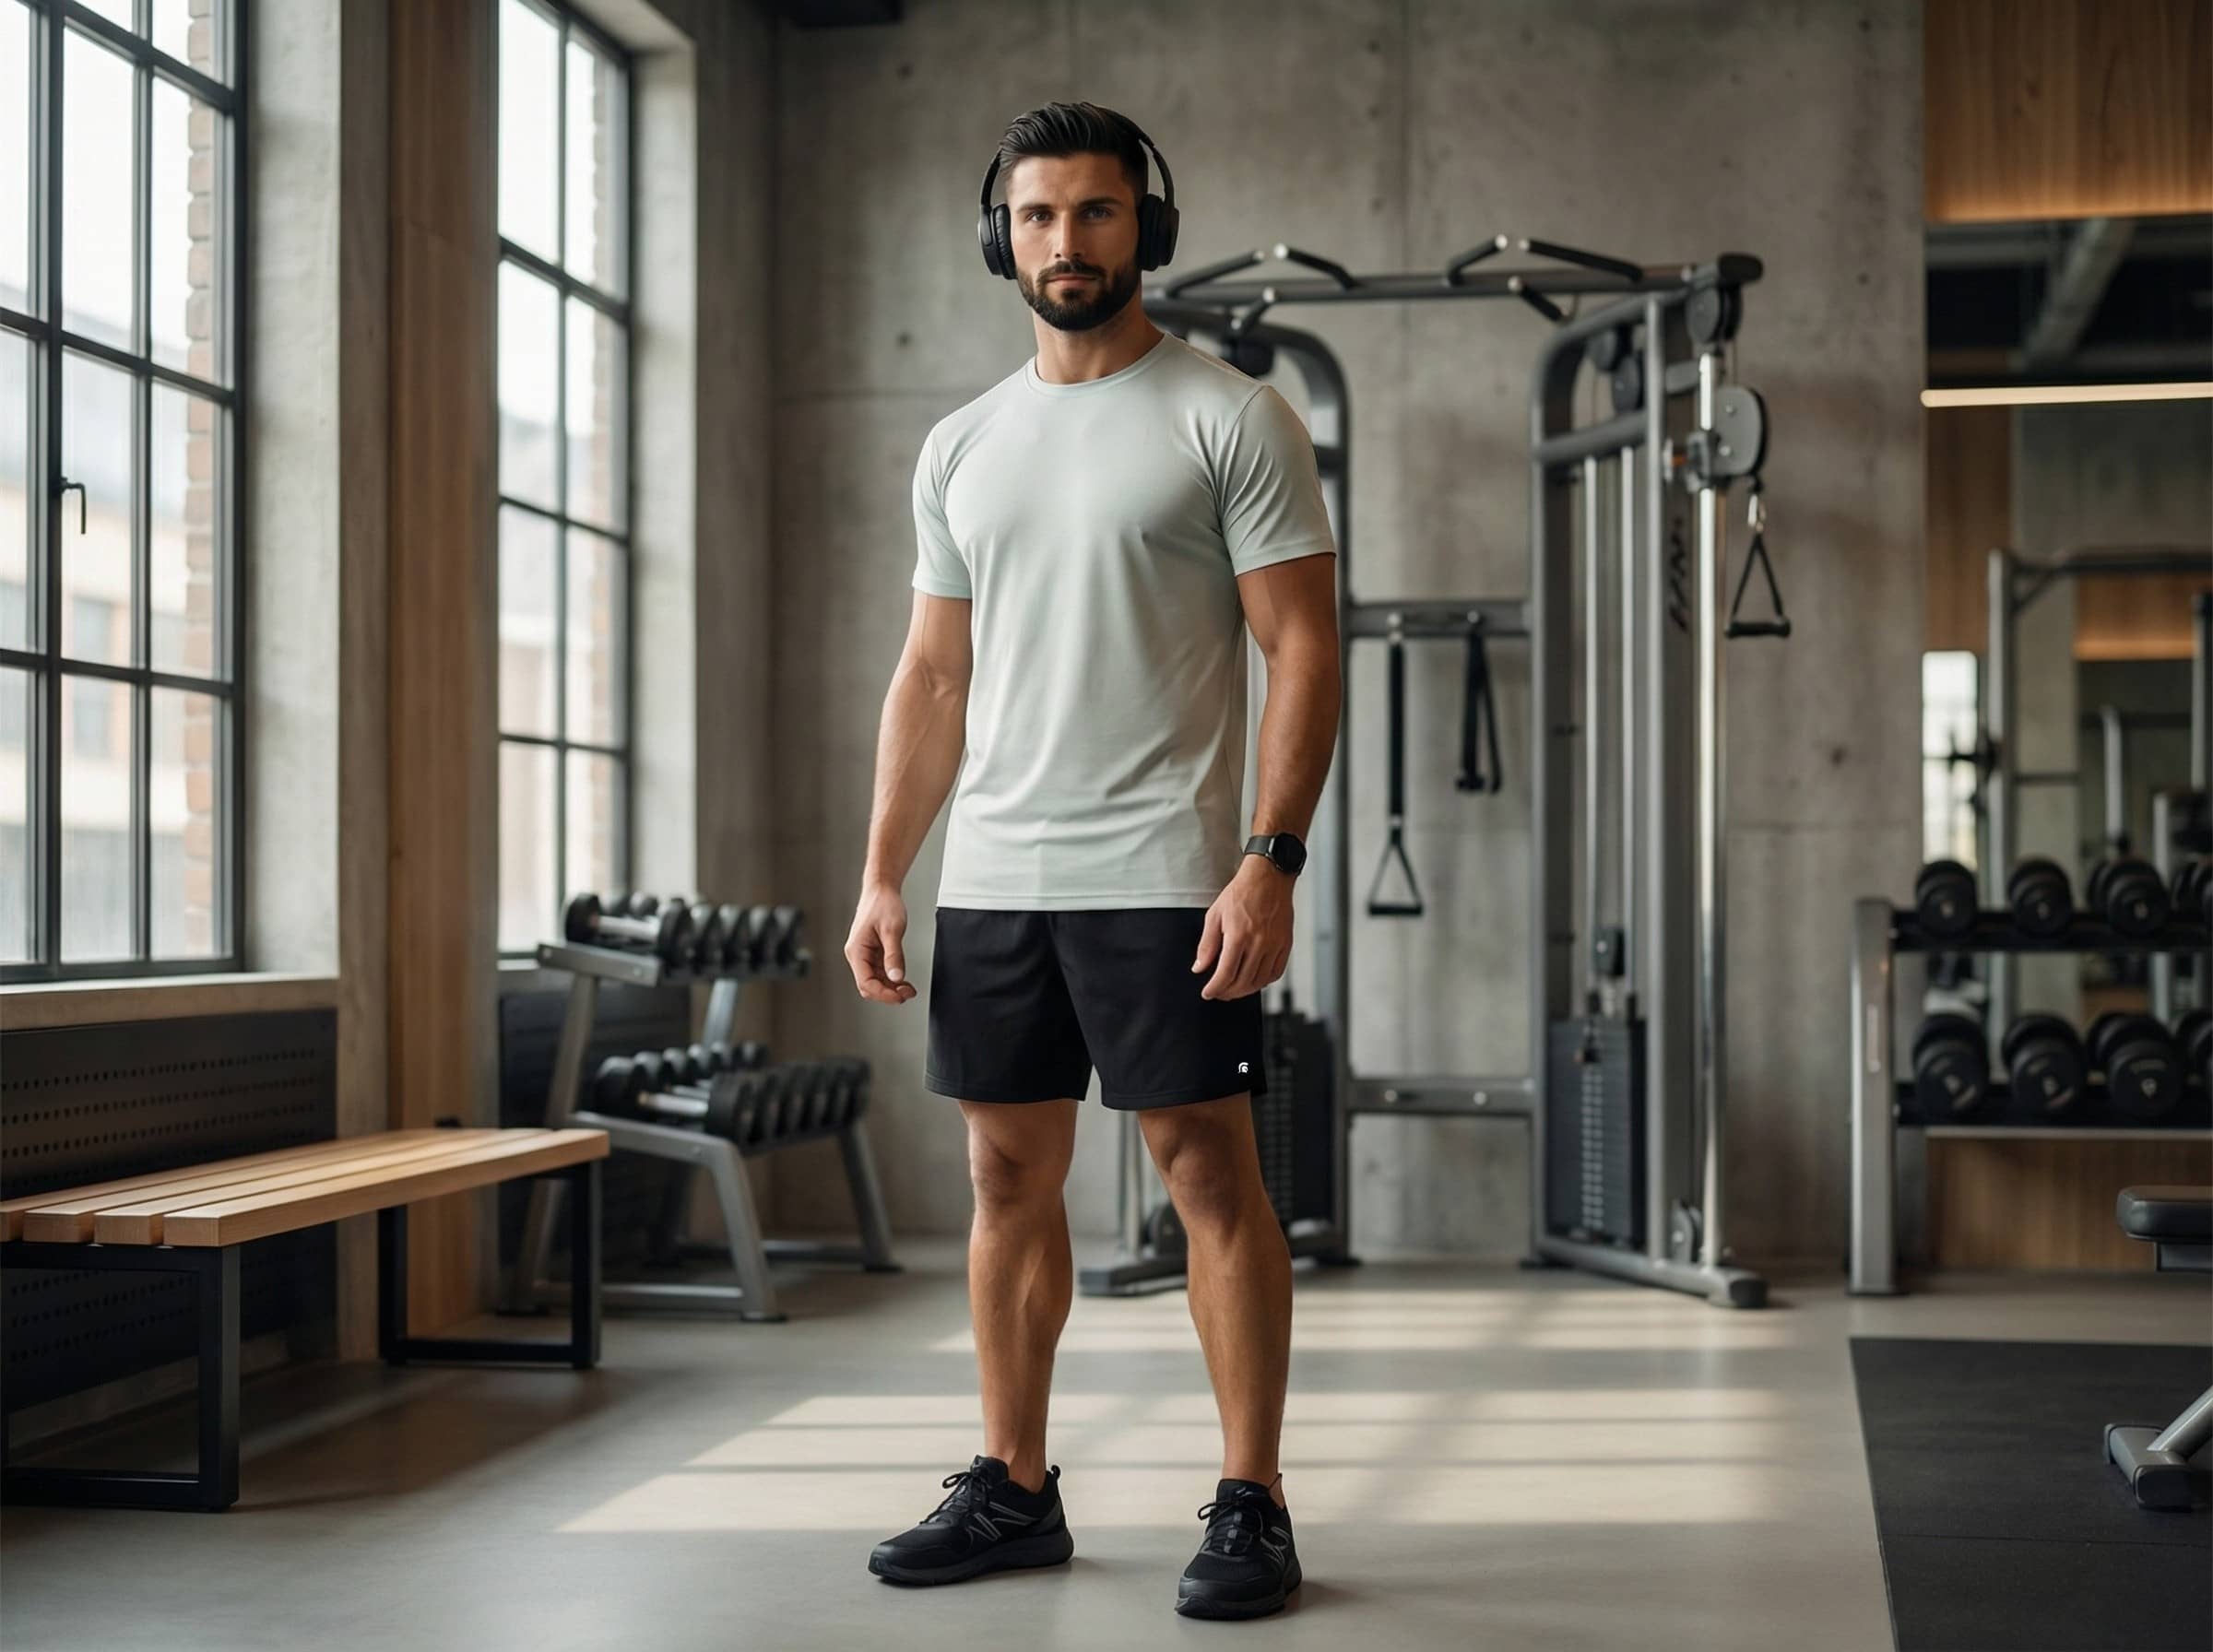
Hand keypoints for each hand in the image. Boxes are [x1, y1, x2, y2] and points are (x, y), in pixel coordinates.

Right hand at [846, 882, 916, 1004]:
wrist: (882, 889)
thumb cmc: (882, 904)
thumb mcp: (892, 930)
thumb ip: (894, 955)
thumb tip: (896, 976)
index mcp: (856, 951)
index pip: (866, 983)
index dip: (883, 993)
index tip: (900, 997)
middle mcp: (857, 955)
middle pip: (869, 986)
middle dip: (888, 993)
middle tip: (907, 994)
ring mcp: (865, 955)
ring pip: (875, 980)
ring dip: (891, 987)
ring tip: (908, 989)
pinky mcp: (873, 953)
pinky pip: (880, 972)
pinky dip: (892, 978)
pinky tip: (903, 981)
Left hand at [1192, 858, 1293, 1000]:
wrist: (1268, 878)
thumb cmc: (1241, 893)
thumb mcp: (1215, 915)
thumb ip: (1207, 945)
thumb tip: (1199, 968)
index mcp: (1238, 935)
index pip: (1225, 974)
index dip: (1215, 988)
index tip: (1208, 993)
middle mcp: (1259, 943)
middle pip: (1243, 981)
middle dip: (1228, 992)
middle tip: (1219, 993)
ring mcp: (1275, 945)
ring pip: (1260, 981)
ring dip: (1245, 990)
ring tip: (1234, 989)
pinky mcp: (1285, 944)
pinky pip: (1276, 972)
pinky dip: (1264, 982)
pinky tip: (1254, 980)